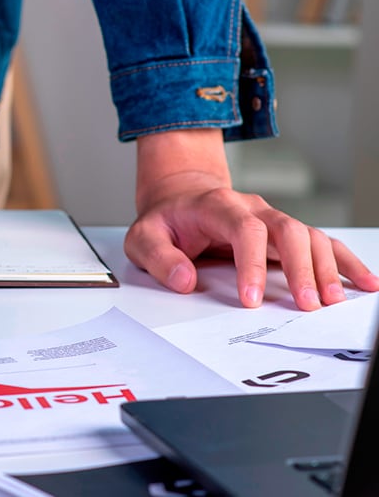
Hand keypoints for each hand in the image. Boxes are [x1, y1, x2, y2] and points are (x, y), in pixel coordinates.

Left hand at [124, 129, 378, 309]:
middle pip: (287, 230)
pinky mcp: (286, 233)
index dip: (252, 263)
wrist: (180, 196)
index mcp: (217, 205)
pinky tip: (364, 282)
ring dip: (326, 268)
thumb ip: (158, 258)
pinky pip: (322, 242)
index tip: (251, 298)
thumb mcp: (143, 236)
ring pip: (310, 236)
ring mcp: (273, 218)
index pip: (244, 229)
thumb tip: (185, 281)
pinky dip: (345, 261)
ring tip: (333, 301)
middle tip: (305, 304)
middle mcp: (252, 208)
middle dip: (300, 267)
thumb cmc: (165, 220)